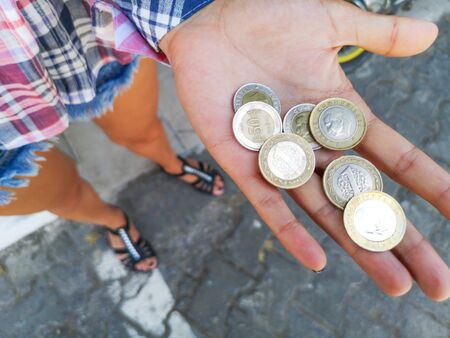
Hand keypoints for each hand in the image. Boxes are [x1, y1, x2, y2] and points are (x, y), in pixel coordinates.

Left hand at [159, 0, 449, 300]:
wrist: (207, 16)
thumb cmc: (264, 15)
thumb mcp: (328, 23)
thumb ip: (375, 36)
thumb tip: (431, 34)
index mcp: (337, 114)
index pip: (393, 156)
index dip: (428, 184)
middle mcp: (312, 142)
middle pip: (362, 197)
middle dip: (398, 237)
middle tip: (436, 281)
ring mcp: (277, 156)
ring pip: (322, 209)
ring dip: (355, 245)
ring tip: (391, 283)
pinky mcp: (239, 161)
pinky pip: (268, 202)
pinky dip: (290, 231)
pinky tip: (318, 261)